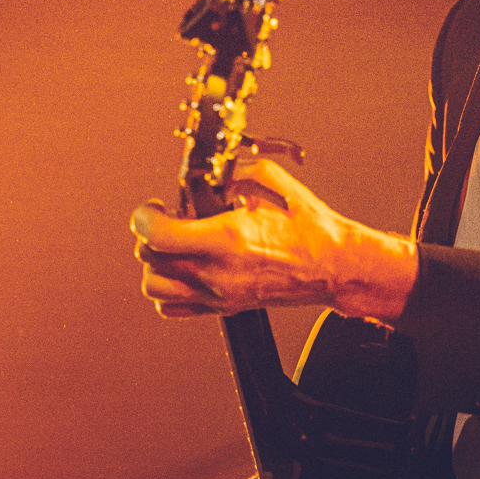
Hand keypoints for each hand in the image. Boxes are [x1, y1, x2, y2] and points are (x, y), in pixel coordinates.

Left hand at [131, 157, 417, 321]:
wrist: (335, 267)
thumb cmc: (312, 229)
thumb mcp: (277, 184)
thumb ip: (239, 171)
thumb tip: (215, 171)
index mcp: (228, 238)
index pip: (158, 235)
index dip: (143, 217)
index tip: (152, 207)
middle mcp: (218, 271)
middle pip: (151, 260)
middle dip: (150, 235)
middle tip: (169, 218)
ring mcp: (219, 294)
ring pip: (155, 288)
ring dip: (155, 264)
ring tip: (173, 245)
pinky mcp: (224, 308)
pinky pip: (173, 308)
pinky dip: (168, 288)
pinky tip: (184, 267)